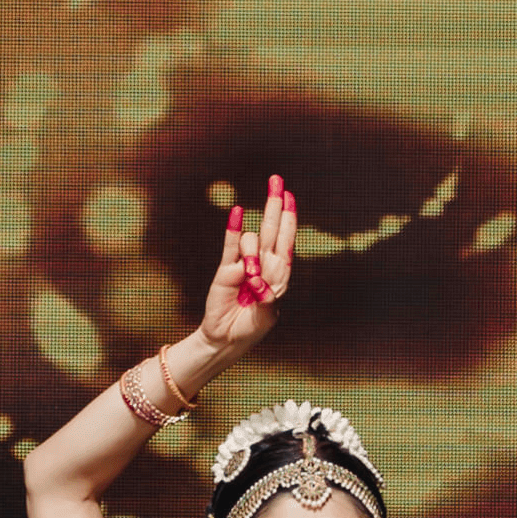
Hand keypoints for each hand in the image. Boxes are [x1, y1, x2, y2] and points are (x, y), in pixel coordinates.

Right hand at [198, 175, 298, 358]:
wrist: (226, 338)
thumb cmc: (251, 327)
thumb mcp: (267, 317)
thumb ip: (268, 300)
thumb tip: (258, 280)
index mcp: (279, 274)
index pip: (286, 241)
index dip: (289, 218)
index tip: (290, 196)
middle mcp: (263, 264)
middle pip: (272, 229)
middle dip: (275, 204)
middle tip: (276, 179)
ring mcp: (244, 263)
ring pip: (252, 242)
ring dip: (252, 257)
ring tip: (248, 283)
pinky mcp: (226, 268)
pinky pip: (230, 245)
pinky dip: (235, 229)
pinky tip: (237, 213)